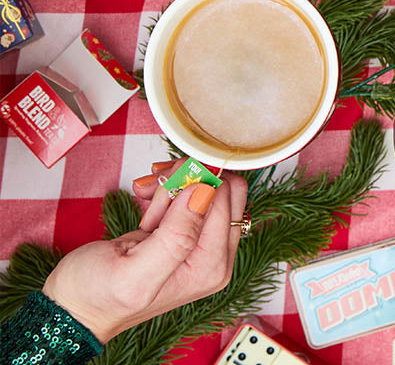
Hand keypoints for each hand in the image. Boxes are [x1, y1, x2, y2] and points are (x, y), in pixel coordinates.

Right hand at [42, 159, 247, 342]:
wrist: (76, 305)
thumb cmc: (98, 297)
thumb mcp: (134, 273)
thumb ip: (177, 236)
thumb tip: (205, 192)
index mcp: (211, 267)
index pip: (227, 199)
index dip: (194, 184)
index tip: (163, 190)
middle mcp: (215, 255)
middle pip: (224, 189)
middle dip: (187, 179)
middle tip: (155, 189)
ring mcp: (204, 242)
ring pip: (207, 186)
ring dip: (173, 183)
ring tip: (145, 201)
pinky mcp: (188, 231)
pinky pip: (190, 192)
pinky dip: (167, 187)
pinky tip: (146, 200)